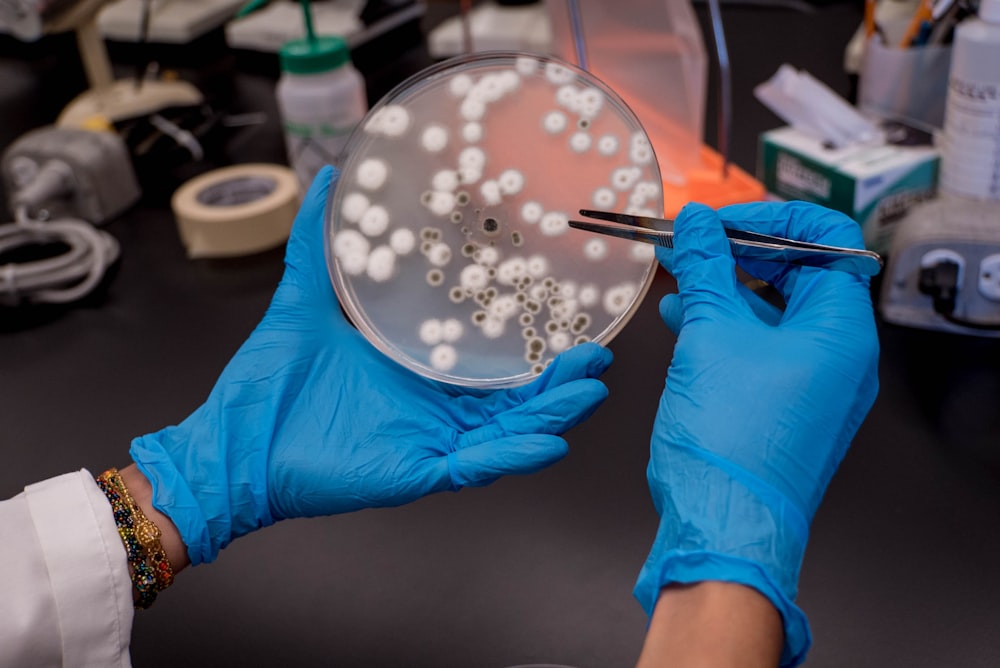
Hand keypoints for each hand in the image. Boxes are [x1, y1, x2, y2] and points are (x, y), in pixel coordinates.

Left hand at [131, 166, 611, 564]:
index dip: (529, 344)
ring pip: (506, 433)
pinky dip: (513, 456)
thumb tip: (330, 176)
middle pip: (512, 399)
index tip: (567, 316)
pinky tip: (549, 442)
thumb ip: (317, 242)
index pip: (486, 360)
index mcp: (417, 374)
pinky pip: (475, 468)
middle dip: (558, 381)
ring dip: (550, 413)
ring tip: (588, 390)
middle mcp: (432, 411)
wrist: (234, 441)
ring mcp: (429, 443)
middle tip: (597, 356)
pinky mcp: (417, 472)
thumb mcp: (302, 300)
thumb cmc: (269, 383)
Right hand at [634, 201, 878, 665]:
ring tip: (675, 272)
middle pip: (796, 275)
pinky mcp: (782, 409)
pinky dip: (722, 328)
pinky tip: (679, 317)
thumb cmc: (729, 440)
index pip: (824, 240)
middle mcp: (838, 356)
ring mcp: (812, 386)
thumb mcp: (710, 336)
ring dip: (722, 289)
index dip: (769, 218)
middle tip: (689, 241)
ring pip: (770, 314)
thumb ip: (706, 269)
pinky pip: (757, 351)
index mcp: (840, 330)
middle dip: (737, 252)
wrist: (722, 527)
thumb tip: (697, 222)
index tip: (718, 220)